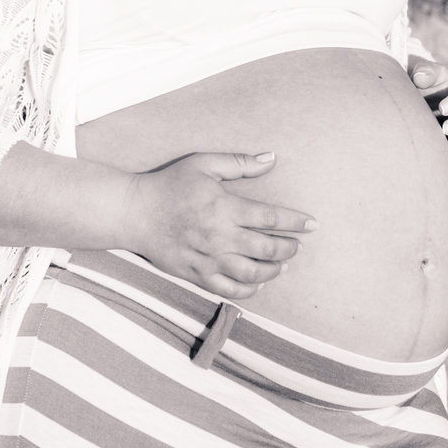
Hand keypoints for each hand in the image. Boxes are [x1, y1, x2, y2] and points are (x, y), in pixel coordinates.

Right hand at [123, 151, 317, 299]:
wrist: (136, 213)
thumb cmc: (171, 184)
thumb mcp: (204, 164)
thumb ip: (239, 163)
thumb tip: (271, 158)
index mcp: (224, 208)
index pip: (270, 218)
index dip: (295, 222)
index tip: (312, 224)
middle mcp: (219, 237)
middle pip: (266, 249)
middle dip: (288, 248)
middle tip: (297, 245)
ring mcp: (207, 259)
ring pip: (251, 273)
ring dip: (273, 270)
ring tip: (282, 264)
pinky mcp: (196, 274)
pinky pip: (228, 289)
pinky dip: (249, 289)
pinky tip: (258, 282)